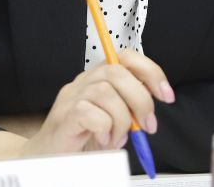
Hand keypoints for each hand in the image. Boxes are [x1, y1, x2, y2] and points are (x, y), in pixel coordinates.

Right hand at [22, 50, 174, 155]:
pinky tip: (102, 140)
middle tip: (147, 125)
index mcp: (98, 77)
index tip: (166, 95)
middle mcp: (84, 81)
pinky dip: (104, 130)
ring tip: (116, 138)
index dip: (151, 71)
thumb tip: (148, 113)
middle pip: (118, 71)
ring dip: (121, 120)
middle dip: (141, 99)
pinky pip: (91, 114)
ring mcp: (72, 97)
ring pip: (106, 93)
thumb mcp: (112, 120)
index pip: (127, 58)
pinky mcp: (65, 116)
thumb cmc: (81, 137)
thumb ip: (129, 110)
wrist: (47, 155)